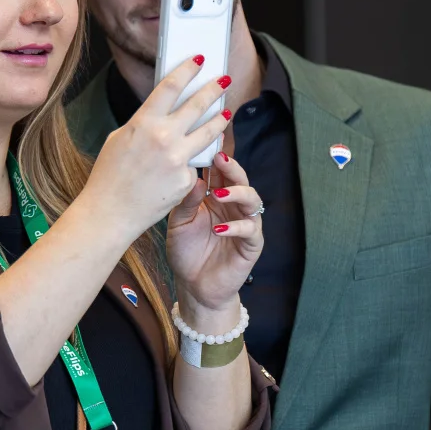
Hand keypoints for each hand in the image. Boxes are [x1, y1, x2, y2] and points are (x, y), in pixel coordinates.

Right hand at [82, 55, 231, 243]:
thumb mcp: (119, 139)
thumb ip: (143, 124)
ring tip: (226, 113)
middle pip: (197, 105)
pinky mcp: (185, 179)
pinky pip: (192, 165)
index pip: (171, 87)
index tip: (199, 60)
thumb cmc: (109, 176)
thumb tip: (160, 114)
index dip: (187, 70)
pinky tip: (180, 169)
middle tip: (225, 80)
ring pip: (208, 133)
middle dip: (214, 89)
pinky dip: (189, 164)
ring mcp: (177, 159)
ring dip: (219, 120)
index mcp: (144, 122)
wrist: (110, 213)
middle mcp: (164, 137)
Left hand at [166, 152, 263, 327]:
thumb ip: (186, 202)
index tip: (207, 143)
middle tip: (219, 159)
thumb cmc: (186, 252)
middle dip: (232, 168)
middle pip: (240, 179)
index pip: (220, 172)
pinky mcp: (252, 244)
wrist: (194, 286)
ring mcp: (245, 223)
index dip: (216, 158)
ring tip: (219, 194)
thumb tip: (195, 178)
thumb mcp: (178, 223)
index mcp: (215, 197)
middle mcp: (233, 206)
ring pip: (252, 199)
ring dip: (237, 193)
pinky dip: (236, 227)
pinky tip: (219, 229)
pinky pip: (250, 230)